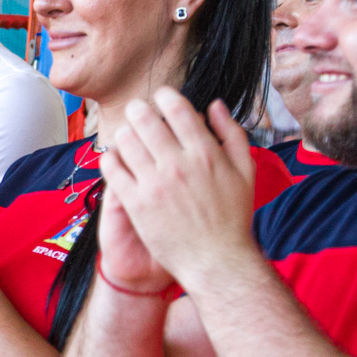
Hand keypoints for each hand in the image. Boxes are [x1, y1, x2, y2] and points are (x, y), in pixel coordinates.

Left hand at [99, 89, 260, 291]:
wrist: (216, 260)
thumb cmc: (233, 216)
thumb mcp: (245, 171)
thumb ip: (231, 134)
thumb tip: (214, 105)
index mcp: (205, 153)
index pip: (177, 110)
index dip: (165, 96)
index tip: (160, 96)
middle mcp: (177, 164)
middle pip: (146, 121)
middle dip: (138, 109)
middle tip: (136, 109)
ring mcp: (154, 184)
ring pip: (126, 141)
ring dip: (124, 131)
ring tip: (126, 133)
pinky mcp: (135, 203)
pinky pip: (113, 170)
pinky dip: (111, 158)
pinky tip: (115, 158)